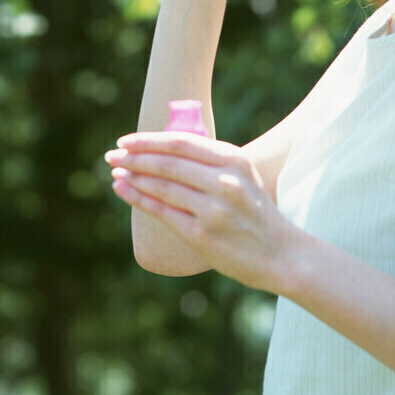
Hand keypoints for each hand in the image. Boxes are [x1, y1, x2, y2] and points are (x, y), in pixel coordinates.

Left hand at [104, 130, 298, 293]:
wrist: (281, 255)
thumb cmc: (255, 213)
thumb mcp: (242, 176)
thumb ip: (211, 161)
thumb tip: (166, 149)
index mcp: (234, 159)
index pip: (181, 143)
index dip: (149, 140)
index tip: (126, 140)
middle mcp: (224, 181)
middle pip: (168, 163)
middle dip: (134, 156)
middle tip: (112, 154)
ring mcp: (213, 209)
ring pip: (162, 186)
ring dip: (133, 176)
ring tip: (114, 171)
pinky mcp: (202, 235)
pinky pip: (163, 212)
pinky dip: (138, 198)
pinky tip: (122, 189)